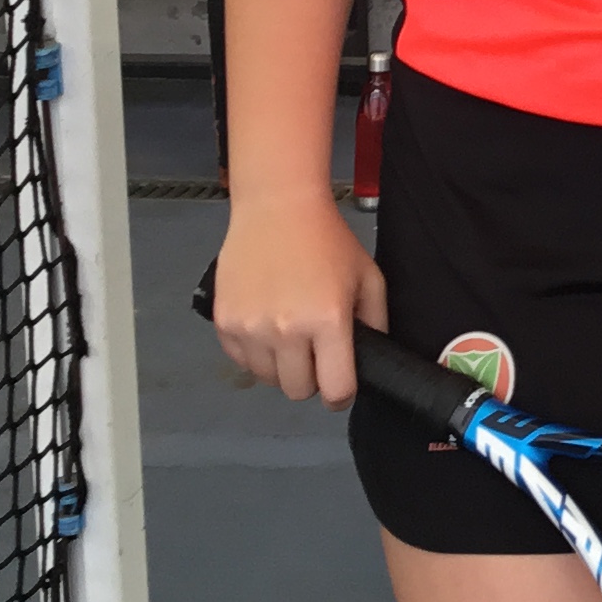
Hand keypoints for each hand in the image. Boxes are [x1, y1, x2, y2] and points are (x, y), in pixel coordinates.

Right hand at [212, 194, 384, 408]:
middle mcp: (286, 330)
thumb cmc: (328, 240)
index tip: (340, 383)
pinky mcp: (224, 322)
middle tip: (314, 351)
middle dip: (310, 378)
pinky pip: (242, 361)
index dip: (341, 393)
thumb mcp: (369, 278)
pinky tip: (266, 325)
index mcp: (327, 321)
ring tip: (289, 334)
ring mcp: (250, 328)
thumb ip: (376, 324)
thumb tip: (369, 361)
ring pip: (267, 379)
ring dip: (281, 366)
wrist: (278, 208)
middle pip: (297, 391)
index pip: (334, 390)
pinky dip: (255, 353)